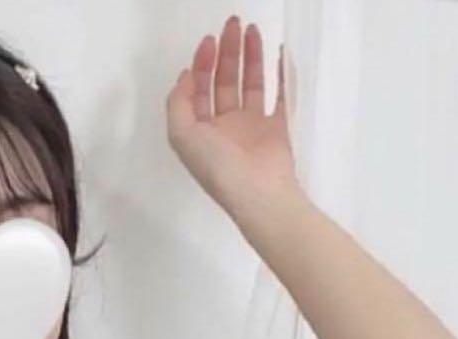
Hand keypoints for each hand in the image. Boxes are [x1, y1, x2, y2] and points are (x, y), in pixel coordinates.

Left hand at [166, 15, 302, 218]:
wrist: (258, 193)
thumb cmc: (218, 167)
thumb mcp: (182, 136)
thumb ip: (177, 104)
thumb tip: (184, 77)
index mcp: (201, 132)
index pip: (198, 91)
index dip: (200, 65)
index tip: (208, 42)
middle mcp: (224, 128)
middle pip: (223, 82)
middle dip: (225, 53)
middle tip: (232, 25)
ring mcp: (252, 128)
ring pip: (250, 84)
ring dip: (249, 57)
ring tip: (251, 30)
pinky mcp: (277, 128)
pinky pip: (280, 95)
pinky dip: (281, 74)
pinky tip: (279, 52)